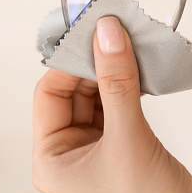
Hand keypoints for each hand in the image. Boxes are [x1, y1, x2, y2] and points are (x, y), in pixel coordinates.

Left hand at [33, 16, 191, 192]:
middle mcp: (70, 151)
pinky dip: (130, 84)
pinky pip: (119, 102)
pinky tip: (141, 70)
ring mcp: (97, 145)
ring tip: (131, 47)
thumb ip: (118, 85)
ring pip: (100, 93)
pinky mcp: (122, 140)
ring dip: (116, 71)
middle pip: (76, 90)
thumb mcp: (128, 139)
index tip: (94, 35)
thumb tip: (108, 38)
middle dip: (97, 62)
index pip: (50, 94)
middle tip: (116, 35)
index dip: (72, 62)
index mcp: (53, 158)